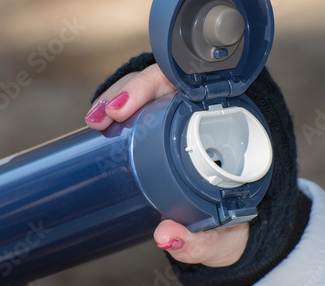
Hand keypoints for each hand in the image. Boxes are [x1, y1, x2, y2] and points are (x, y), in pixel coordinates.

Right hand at [86, 64, 248, 266]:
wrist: (229, 233)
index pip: (191, 87)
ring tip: (95, 119)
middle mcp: (200, 117)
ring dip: (114, 98)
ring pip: (145, 91)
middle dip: (127, 90)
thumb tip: (164, 236)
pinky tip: (97, 121)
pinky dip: (115, 109)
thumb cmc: (228, 226)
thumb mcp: (219, 238)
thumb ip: (198, 241)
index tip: (126, 108)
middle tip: (103, 116)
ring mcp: (178, 122)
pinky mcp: (160, 131)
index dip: (154, 87)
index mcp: (223, 130)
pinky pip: (138, 109)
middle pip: (162, 84)